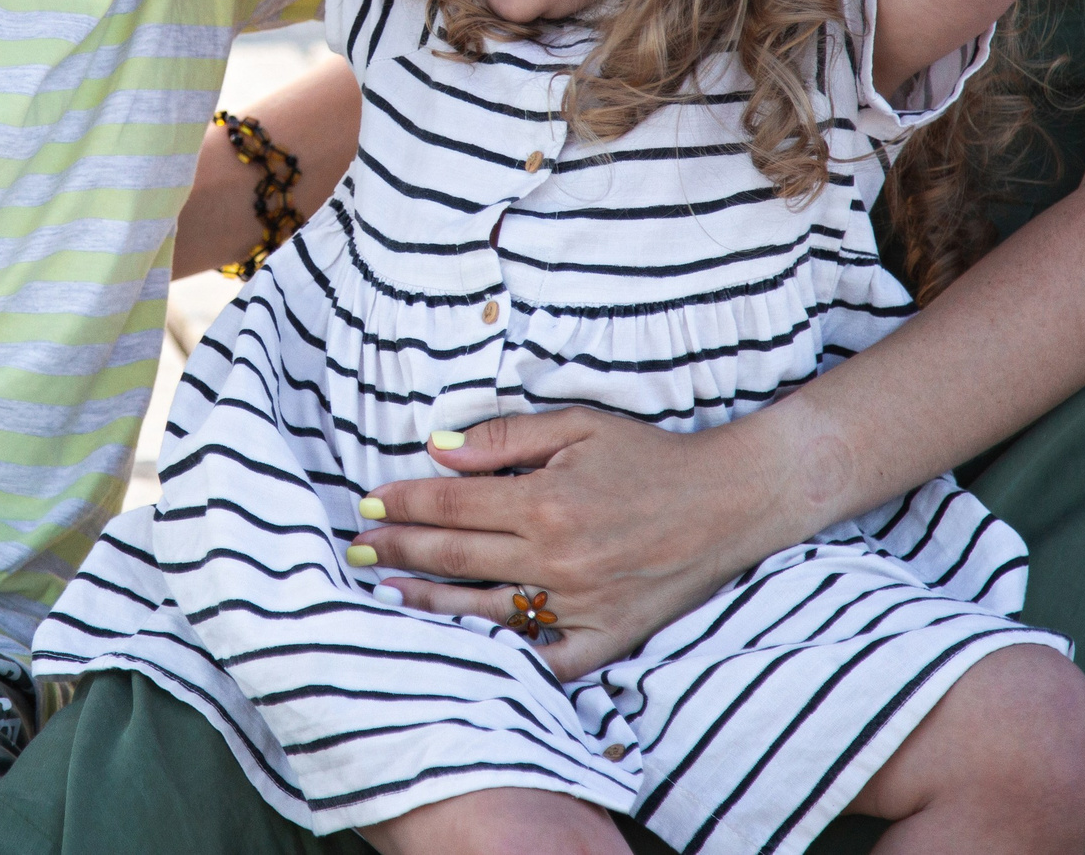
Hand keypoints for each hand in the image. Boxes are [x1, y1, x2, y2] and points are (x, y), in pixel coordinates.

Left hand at [350, 408, 782, 679]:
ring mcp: (581, 604)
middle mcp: (557, 558)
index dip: (403, 503)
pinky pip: (545, 660)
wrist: (730, 501)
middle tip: (354, 550)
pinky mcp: (608, 638)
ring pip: (485, 611)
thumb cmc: (651, 456)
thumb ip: (505, 437)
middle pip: (456, 556)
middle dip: (397, 551)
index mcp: (546, 501)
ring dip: (428, 604)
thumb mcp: (578, 425)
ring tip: (383, 596)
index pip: (452, 503)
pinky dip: (504, 658)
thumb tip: (439, 448)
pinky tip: (464, 652)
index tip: (367, 504)